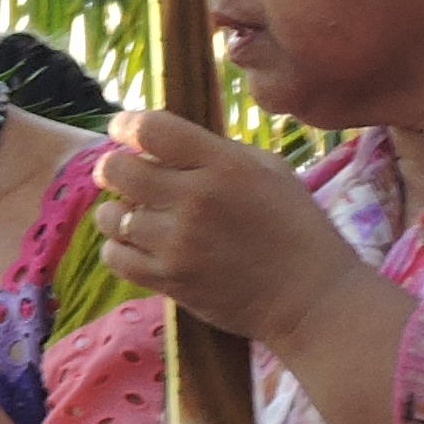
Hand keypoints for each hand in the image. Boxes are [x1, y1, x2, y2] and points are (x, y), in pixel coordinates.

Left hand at [91, 109, 367, 348]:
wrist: (311, 299)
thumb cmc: (298, 229)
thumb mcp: (270, 170)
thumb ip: (220, 151)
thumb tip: (171, 142)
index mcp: (224, 164)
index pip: (152, 129)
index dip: (127, 124)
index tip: (122, 130)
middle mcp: (195, 199)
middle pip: (119, 170)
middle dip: (111, 168)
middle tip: (118, 174)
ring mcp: (179, 243)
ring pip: (112, 217)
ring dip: (115, 212)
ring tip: (131, 214)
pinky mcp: (171, 280)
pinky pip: (116, 258)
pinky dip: (118, 248)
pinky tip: (134, 244)